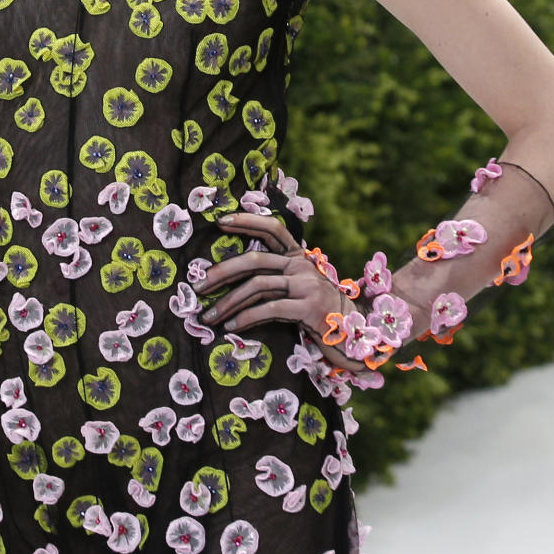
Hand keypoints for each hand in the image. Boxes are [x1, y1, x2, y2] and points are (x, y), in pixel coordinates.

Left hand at [194, 214, 365, 373]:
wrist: (355, 332)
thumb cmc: (317, 311)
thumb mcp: (296, 287)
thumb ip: (273, 278)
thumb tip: (229, 279)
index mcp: (298, 256)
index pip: (271, 228)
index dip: (246, 221)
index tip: (219, 222)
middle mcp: (302, 266)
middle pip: (255, 260)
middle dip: (222, 272)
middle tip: (199, 286)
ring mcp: (306, 285)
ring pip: (258, 286)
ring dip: (228, 303)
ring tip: (208, 316)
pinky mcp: (308, 307)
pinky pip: (270, 309)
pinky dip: (246, 318)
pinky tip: (231, 327)